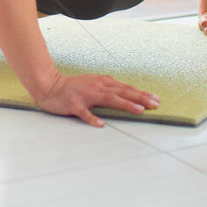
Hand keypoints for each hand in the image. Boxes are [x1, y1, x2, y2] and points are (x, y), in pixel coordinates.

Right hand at [34, 73, 159, 127]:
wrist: (50, 86)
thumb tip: (128, 93)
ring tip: (138, 110)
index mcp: (102, 81)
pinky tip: (101, 125)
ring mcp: (85, 95)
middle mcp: (96, 86)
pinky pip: (84, 113)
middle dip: (140, 98)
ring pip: (108, 98)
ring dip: (125, 104)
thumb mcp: (93, 83)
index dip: (141, 93)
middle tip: (154, 104)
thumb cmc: (73, 87)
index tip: (156, 99)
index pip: (125, 87)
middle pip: (121, 91)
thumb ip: (109, 87)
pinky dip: (92, 119)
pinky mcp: (74, 104)